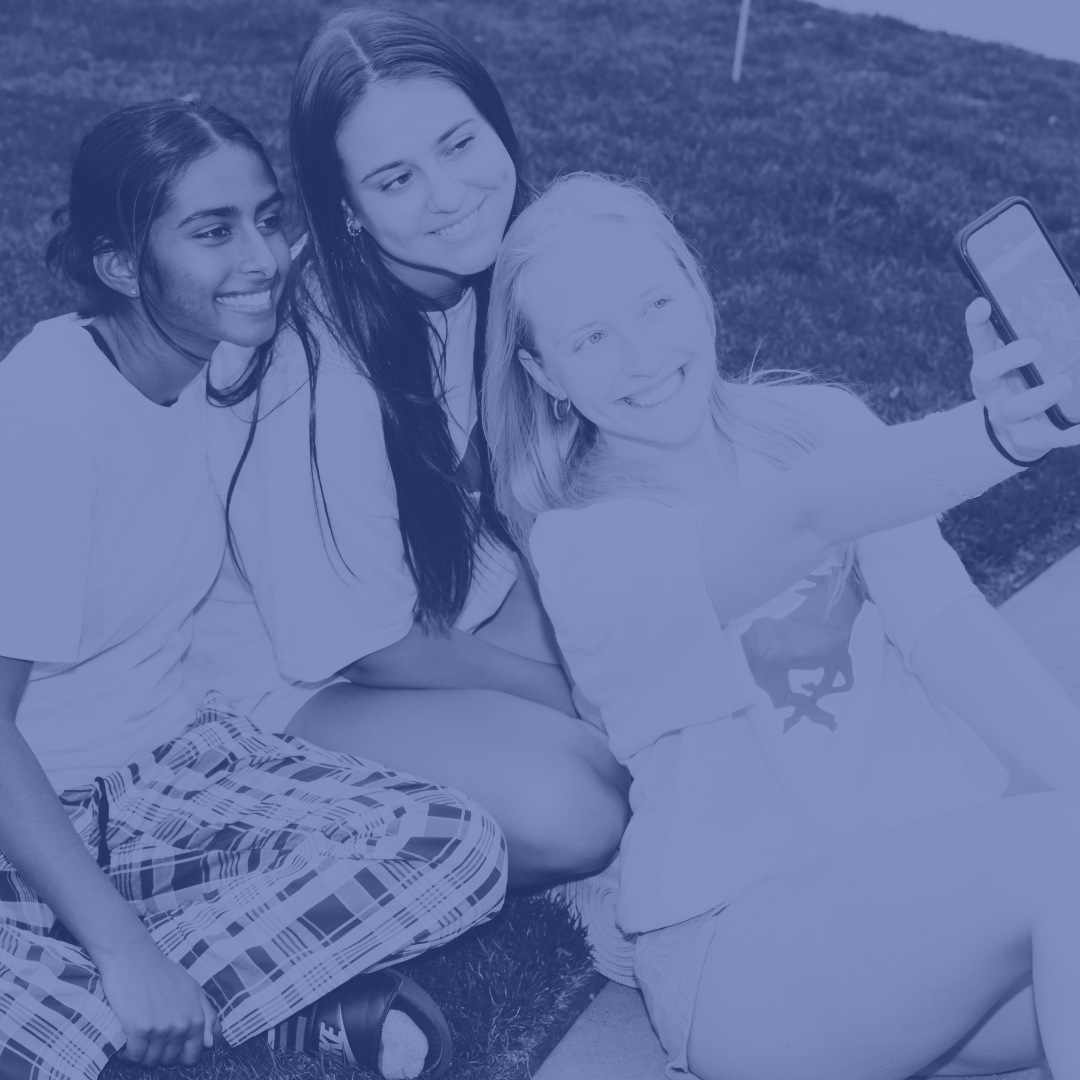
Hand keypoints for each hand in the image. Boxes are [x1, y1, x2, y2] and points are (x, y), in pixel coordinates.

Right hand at [96, 940, 216, 1067]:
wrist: (134, 959)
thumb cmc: (162, 973)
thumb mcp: (193, 989)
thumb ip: (206, 1015)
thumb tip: (211, 1044)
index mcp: (196, 1017)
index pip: (192, 1056)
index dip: (179, 1053)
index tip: (169, 1044)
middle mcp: (182, 1025)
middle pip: (169, 1059)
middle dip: (159, 1051)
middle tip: (150, 1034)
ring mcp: (162, 1028)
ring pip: (151, 1060)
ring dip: (142, 1052)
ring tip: (138, 1034)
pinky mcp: (140, 1029)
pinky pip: (134, 1056)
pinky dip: (128, 1052)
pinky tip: (127, 1037)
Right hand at [966, 297, 1079, 459]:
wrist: (1016, 436)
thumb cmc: (1024, 387)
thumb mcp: (1021, 365)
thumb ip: (1033, 343)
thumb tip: (1065, 308)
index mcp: (991, 367)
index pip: (980, 341)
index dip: (977, 323)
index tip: (983, 303)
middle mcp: (992, 391)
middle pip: (984, 373)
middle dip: (1007, 359)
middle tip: (1035, 347)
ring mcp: (1006, 416)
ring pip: (1015, 408)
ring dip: (1039, 396)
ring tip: (1064, 383)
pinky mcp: (1027, 438)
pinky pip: (1046, 437)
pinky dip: (1067, 435)